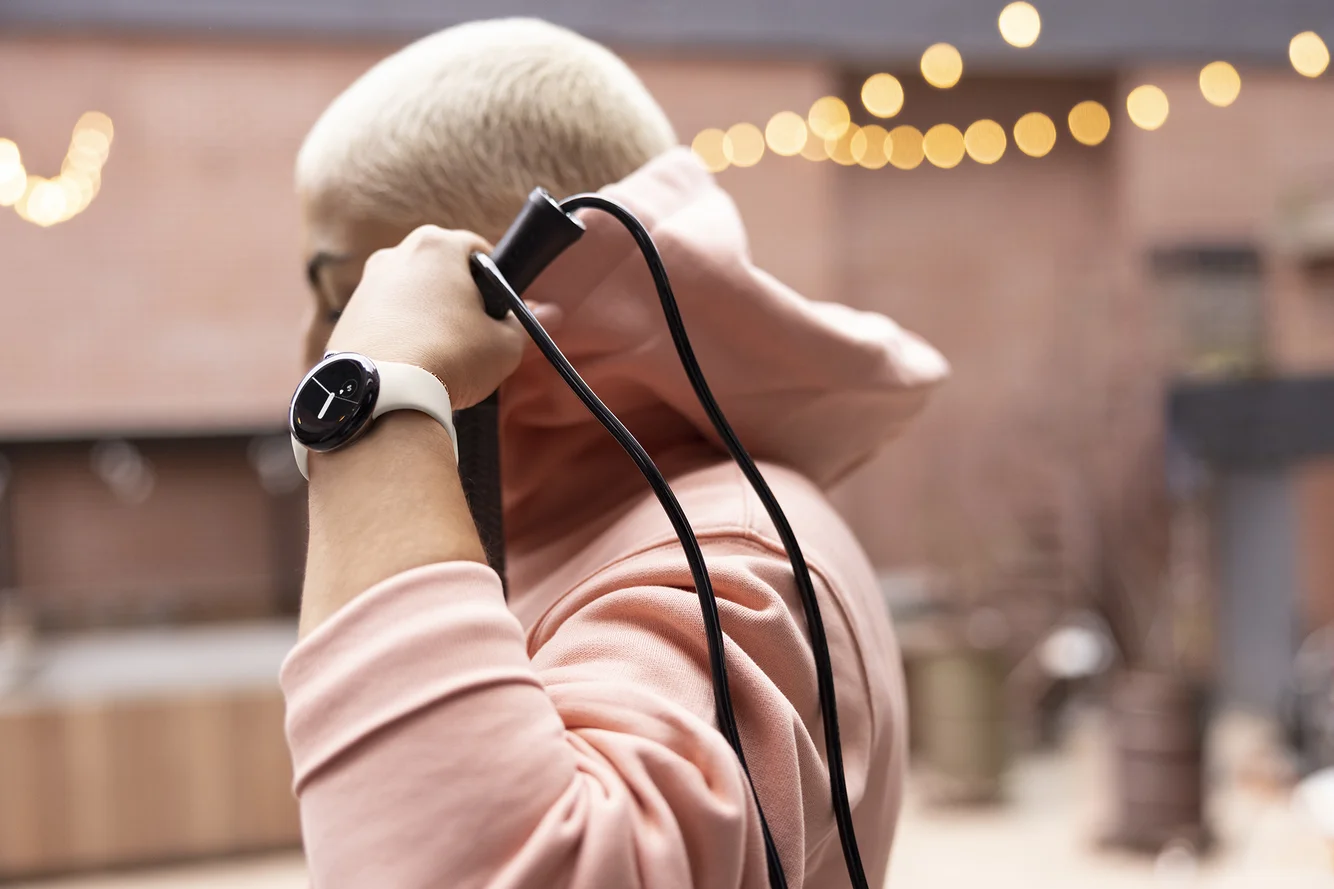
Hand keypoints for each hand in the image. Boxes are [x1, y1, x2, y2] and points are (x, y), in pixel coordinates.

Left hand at [322, 226, 541, 409]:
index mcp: (437, 246)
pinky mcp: (346, 317)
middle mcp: (396, 254)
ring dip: (428, 317)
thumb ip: (526, 323)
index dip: (495, 279)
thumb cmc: (450, 358)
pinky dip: (400, 335)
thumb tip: (550, 313)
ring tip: (441, 356)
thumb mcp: (505, 344)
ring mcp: (366, 285)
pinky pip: (384, 319)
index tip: (499, 308)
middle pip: (440, 270)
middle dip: (458, 297)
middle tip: (474, 334)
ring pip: (410, 294)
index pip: (478, 249)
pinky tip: (413, 365)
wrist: (383, 394)